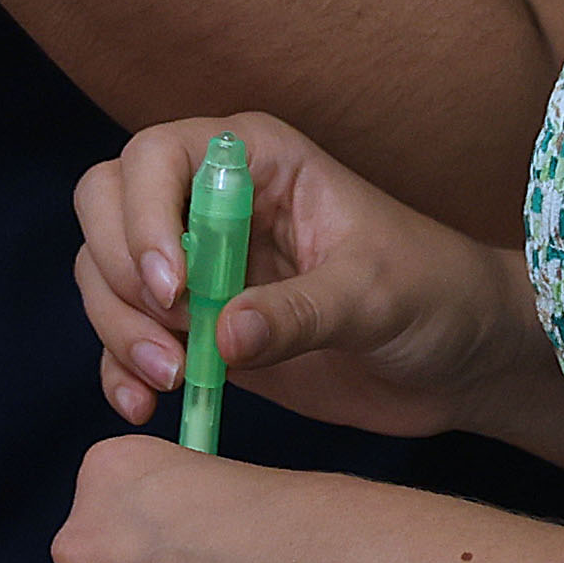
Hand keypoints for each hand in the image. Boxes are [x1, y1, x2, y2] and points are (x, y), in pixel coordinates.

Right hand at [73, 111, 538, 444]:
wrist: (458, 360)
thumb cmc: (433, 293)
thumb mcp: (376, 295)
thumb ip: (301, 311)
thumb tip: (221, 335)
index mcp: (254, 161)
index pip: (156, 157)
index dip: (144, 216)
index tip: (175, 288)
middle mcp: (210, 202)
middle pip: (107, 205)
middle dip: (120, 272)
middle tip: (167, 334)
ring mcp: (198, 266)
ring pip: (105, 274)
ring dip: (117, 328)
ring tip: (169, 381)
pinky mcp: (195, 327)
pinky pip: (125, 337)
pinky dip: (119, 370)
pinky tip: (144, 406)